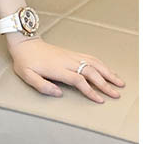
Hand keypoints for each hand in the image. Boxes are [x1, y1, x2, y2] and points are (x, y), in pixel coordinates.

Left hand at [7, 36, 125, 102]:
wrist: (24, 43)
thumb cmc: (25, 61)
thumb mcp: (27, 76)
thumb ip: (42, 86)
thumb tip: (59, 93)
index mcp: (57, 68)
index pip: (78, 80)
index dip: (90, 91)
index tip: (100, 100)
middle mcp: (67, 60)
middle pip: (90, 71)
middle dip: (105, 84)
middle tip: (116, 95)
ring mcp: (70, 55)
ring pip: (93, 62)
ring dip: (107, 72)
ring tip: (119, 82)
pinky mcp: (71, 52)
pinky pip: (90, 57)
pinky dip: (101, 64)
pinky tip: (108, 70)